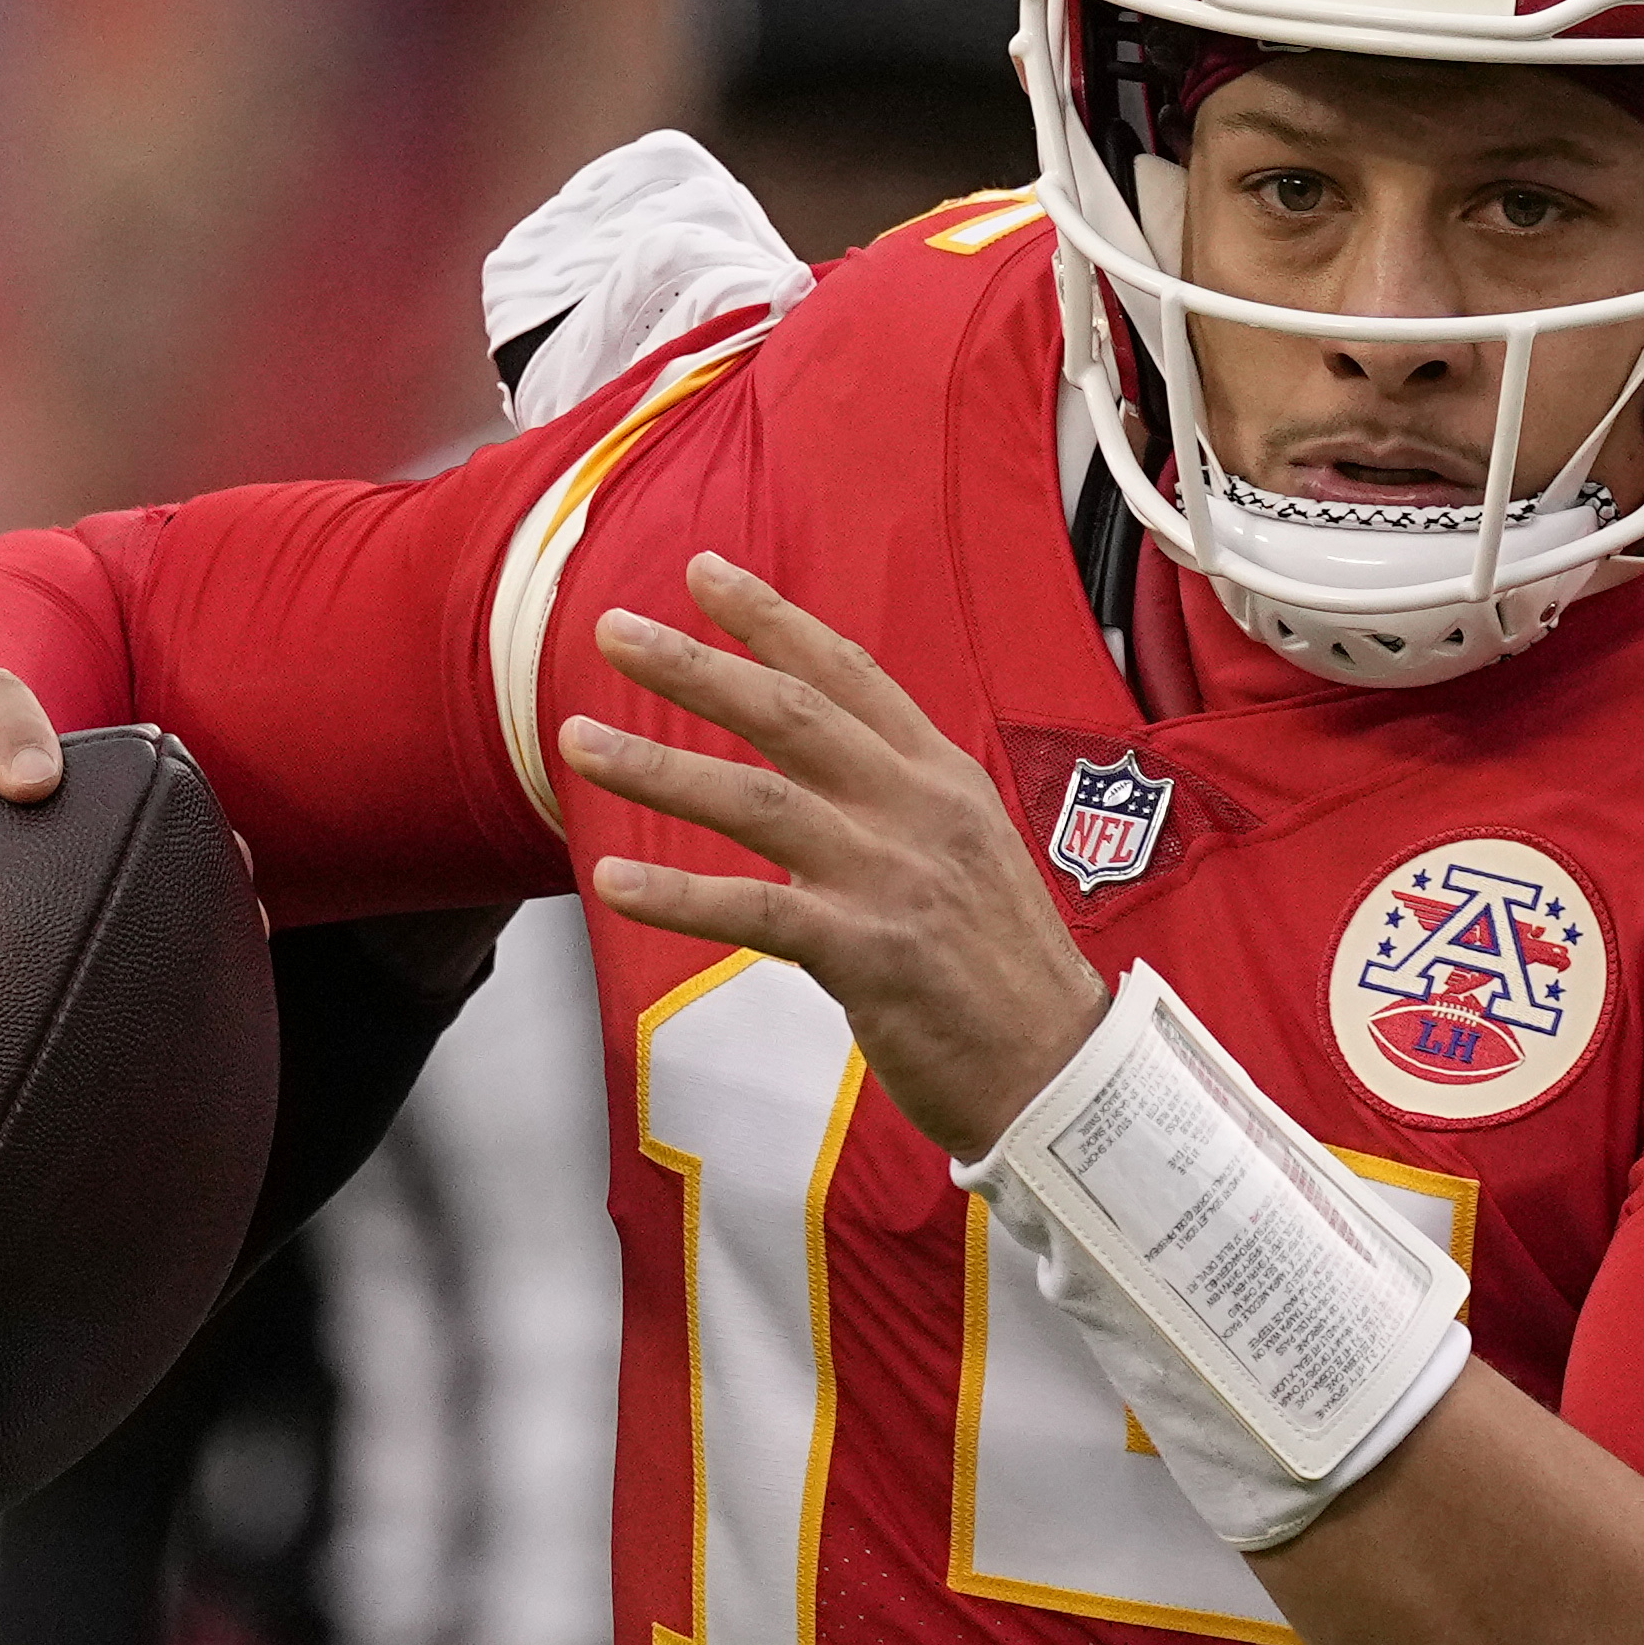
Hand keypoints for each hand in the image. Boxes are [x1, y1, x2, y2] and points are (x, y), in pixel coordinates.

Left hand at [565, 552, 1107, 1159]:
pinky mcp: (869, 954)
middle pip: (791, 715)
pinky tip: (614, 882)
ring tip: (580, 741)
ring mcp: (893, 879)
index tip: (704, 574)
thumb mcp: (967, 854)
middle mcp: (919, 812)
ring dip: (659, 766)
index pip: (848, 674)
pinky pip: (753, 912)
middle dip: (695, 666)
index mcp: (944, 779)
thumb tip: (823, 768)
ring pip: (757, 800)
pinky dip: (678, 896)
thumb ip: (898, 803)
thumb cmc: (1003, 973)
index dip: (772, 620)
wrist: (1063, 1070)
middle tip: (614, 629)